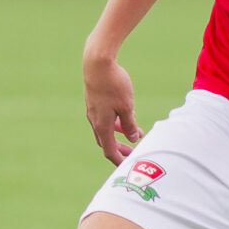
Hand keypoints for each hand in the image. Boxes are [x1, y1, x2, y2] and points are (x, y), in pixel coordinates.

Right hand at [83, 50, 142, 164]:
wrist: (97, 63)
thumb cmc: (113, 84)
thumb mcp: (127, 106)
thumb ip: (130, 124)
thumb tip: (132, 138)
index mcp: (102, 125)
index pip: (109, 150)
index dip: (119, 160)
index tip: (128, 166)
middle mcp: (95, 120)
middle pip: (106, 141)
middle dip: (120, 147)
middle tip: (133, 151)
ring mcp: (93, 110)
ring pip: (106, 128)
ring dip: (119, 132)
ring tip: (135, 131)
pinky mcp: (94, 101)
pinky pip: (104, 116)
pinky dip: (115, 120)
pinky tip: (127, 113)